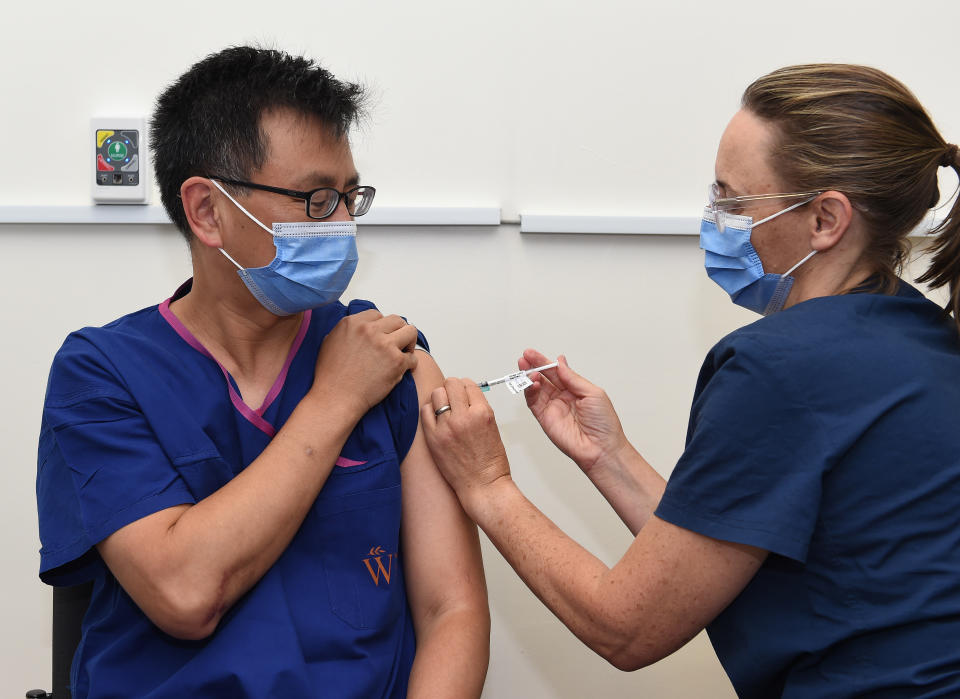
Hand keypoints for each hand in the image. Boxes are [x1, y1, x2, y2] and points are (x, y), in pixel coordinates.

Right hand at [313, 310, 418, 415]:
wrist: (335, 398)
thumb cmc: (331, 376)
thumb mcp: (330, 342)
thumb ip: (346, 331)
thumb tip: (357, 328)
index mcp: (353, 323)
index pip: (377, 314)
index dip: (382, 326)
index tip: (382, 336)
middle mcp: (370, 330)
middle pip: (397, 320)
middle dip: (398, 331)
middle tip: (397, 344)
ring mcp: (385, 345)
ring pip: (411, 332)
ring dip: (409, 342)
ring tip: (404, 353)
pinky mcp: (396, 361)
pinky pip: (413, 357)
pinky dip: (410, 364)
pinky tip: (402, 370)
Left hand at [421, 378, 509, 505]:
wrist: (483, 486)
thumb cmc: (490, 462)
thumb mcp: (492, 427)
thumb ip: (478, 409)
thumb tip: (464, 397)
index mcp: (482, 413)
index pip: (469, 384)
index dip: (466, 388)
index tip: (464, 393)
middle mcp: (464, 417)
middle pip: (451, 383)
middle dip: (452, 389)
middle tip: (453, 398)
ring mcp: (446, 427)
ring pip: (436, 394)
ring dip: (440, 398)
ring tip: (444, 409)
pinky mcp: (433, 438)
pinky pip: (424, 411)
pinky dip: (429, 411)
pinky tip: (436, 420)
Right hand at [521, 349, 628, 474]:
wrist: (601, 448)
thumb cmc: (604, 423)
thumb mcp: (592, 393)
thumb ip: (572, 378)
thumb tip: (560, 362)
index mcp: (575, 389)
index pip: (556, 372)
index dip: (544, 362)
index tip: (532, 353)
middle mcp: (562, 398)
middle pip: (544, 378)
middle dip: (532, 366)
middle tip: (524, 357)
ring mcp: (552, 408)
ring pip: (536, 389)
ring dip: (529, 378)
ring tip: (527, 370)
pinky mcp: (544, 419)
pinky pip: (533, 403)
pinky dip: (529, 392)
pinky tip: (532, 383)